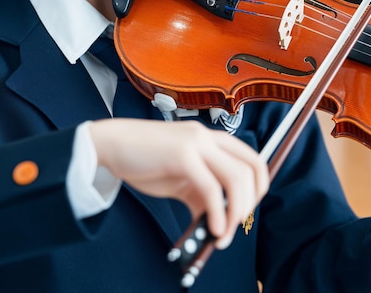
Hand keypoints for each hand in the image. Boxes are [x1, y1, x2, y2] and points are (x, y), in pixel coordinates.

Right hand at [89, 118, 268, 248]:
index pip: (253, 159)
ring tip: (223, 233)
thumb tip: (219, 219)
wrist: (112, 144)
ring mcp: (197, 144)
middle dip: (250, 203)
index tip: (247, 209)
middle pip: (251, 170)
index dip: (258, 187)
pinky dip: (217, 213)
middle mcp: (209, 137)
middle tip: (237, 225)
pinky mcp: (182, 156)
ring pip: (236, 178)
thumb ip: (202, 192)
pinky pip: (211, 189)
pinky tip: (213, 229)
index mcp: (212, 139)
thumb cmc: (145, 160)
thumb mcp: (181, 177)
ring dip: (236, 212)